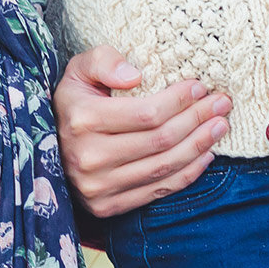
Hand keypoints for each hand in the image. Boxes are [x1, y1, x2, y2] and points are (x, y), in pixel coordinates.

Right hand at [54, 46, 230, 217]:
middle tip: (222, 104)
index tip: (200, 87)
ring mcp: (98, 187)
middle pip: (161, 140)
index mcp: (82, 120)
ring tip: (219, 126)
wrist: (46, 149)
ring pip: (164, 167)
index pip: (146, 113)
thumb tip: (136, 76)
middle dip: (198, 120)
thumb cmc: (74, 102)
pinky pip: (158, 190)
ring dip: (200, 146)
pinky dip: (188, 174)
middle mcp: (88, 157)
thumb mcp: (79, 71)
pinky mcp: (107, 206)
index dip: (179, 101)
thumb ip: (104, 61)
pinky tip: (205, 155)